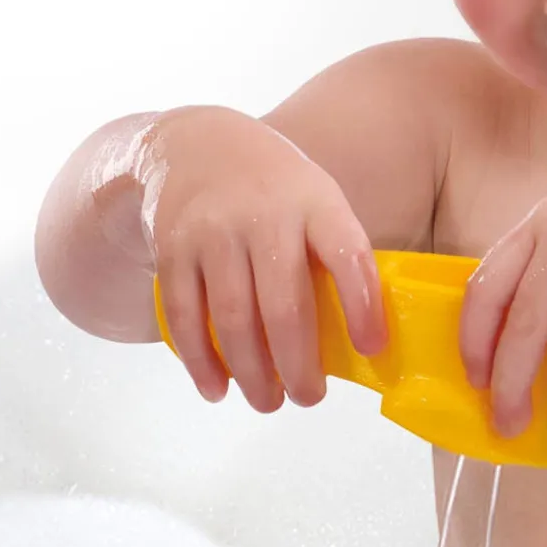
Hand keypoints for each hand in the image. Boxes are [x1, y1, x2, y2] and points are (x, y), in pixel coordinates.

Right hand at [141, 107, 386, 411]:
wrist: (198, 144)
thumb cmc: (276, 187)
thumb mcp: (317, 199)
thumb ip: (333, 256)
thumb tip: (359, 341)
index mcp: (315, 202)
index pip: (347, 254)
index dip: (363, 305)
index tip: (373, 349)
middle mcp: (264, 215)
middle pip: (285, 306)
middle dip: (299, 366)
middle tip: (310, 399)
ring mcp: (214, 231)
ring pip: (234, 319)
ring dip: (252, 374)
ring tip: (269, 401)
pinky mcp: (173, 249)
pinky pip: (185, 316)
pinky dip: (201, 361)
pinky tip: (217, 388)